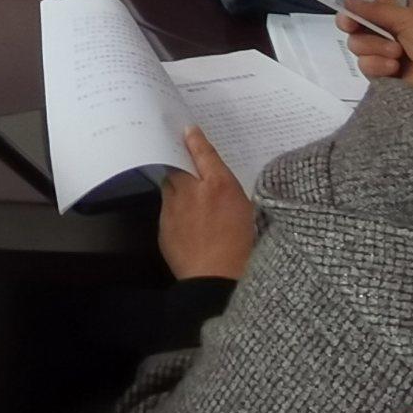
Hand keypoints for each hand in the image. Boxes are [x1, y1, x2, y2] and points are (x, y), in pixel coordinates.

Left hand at [157, 126, 257, 280]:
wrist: (216, 282)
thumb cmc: (243, 249)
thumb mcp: (249, 214)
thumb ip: (232, 191)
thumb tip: (221, 181)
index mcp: (219, 185)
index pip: (204, 153)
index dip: (196, 140)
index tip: (188, 130)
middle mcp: (191, 192)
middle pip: (178, 167)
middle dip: (181, 165)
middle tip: (186, 165)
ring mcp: (173, 209)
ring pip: (169, 188)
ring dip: (176, 187)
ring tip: (186, 196)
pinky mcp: (163, 228)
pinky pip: (167, 211)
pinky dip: (174, 211)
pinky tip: (185, 222)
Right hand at [341, 0, 412, 88]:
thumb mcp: (411, 19)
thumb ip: (377, 9)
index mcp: (400, 11)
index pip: (368, 3)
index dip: (354, 6)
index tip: (346, 11)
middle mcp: (390, 30)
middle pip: (357, 25)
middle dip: (359, 28)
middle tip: (354, 28)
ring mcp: (386, 53)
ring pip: (358, 46)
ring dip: (374, 48)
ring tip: (397, 54)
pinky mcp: (384, 75)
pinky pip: (365, 66)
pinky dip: (377, 66)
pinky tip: (394, 69)